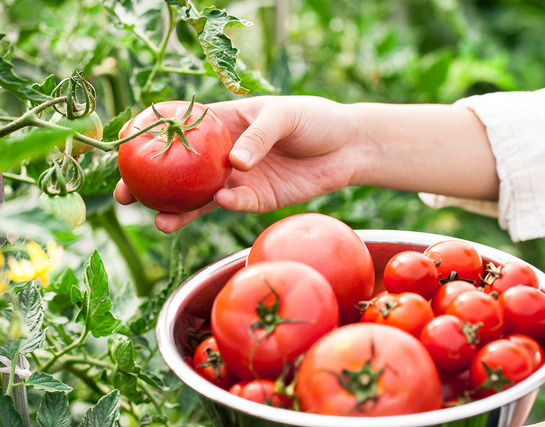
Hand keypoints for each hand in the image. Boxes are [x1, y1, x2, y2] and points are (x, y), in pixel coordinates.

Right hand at [114, 95, 361, 232]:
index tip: (125, 148)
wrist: (348, 146)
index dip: (150, 138)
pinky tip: (220, 201)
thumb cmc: (315, 118)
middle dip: (151, 184)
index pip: (178, 130)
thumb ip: (259, 136)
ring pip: (201, 197)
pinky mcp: (259, 199)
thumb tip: (233, 163)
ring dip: (180, 210)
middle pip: (180, 172)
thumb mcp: (285, 115)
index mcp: (224, 124)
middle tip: (125, 196)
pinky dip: (227, 205)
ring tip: (160, 220)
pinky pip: (237, 205)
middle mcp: (224, 154)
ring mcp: (240, 179)